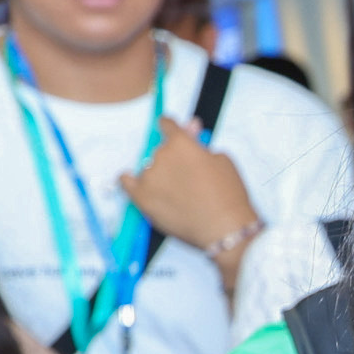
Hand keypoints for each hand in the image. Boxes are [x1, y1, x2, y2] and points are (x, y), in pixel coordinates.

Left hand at [122, 132, 257, 275]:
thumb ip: (201, 145)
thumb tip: (192, 135)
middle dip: (171, 157)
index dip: (172, 128)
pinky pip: (125, 183)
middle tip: (186, 173)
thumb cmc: (228, 196)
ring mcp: (149, 177)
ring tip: (177, 192)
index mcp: (180, 142)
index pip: (167, 124)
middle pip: (159, 149)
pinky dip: (129, 181)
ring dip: (159, 173)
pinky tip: (136, 183)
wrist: (224, 229)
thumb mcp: (222, 161)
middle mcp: (161, 156)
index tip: (172, 132)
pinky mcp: (141, 198)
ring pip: (148, 168)